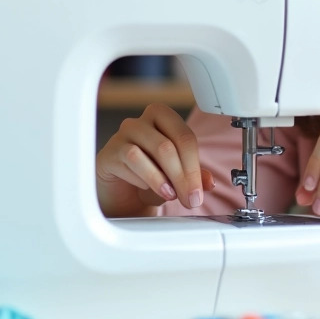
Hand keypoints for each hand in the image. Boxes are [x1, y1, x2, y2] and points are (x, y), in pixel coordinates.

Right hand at [96, 103, 215, 217]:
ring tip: (170, 195)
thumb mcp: (176, 177)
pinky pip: (130, 159)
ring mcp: (123, 134)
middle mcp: (142, 122)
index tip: (198, 193)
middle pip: (170, 145)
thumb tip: (209, 183)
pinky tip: (146, 189)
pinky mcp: (109, 151)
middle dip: (183, 176)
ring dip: (164, 178)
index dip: (194, 168)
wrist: (119, 192)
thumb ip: (194, 176)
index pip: (185, 138)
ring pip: (152, 150)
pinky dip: (143, 178)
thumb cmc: (148, 176)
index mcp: (163, 118)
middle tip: (189, 200)